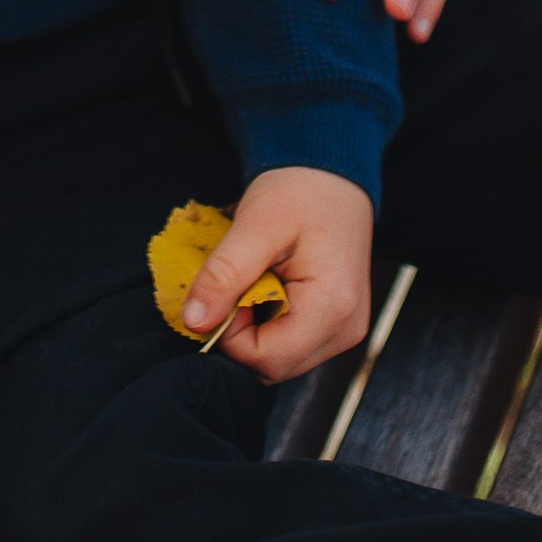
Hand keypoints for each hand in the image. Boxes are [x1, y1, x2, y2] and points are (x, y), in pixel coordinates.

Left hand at [180, 166, 373, 380]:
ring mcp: (345, 331)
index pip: (267, 359)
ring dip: (254, 329)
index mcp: (333, 307)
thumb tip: (194, 323)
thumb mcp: (254, 225)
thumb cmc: (299, 191)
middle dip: (242, 333)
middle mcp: (347, 329)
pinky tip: (270, 288)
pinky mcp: (337, 325)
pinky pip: (292, 345)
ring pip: (281, 359)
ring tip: (257, 280)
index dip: (231, 335)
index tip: (224, 291)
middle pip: (275, 366)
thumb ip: (223, 276)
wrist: (332, 176)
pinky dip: (269, 325)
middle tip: (239, 283)